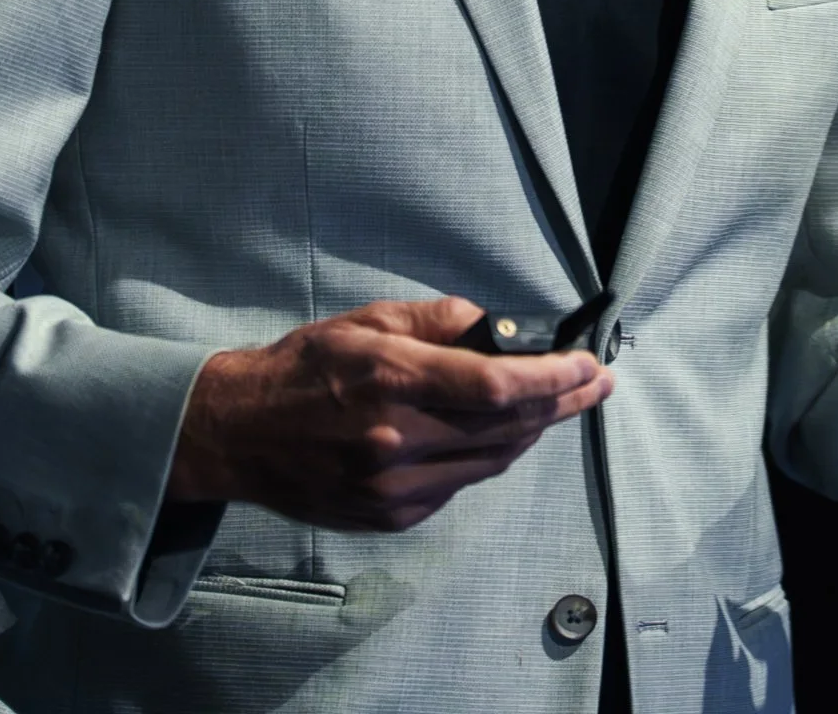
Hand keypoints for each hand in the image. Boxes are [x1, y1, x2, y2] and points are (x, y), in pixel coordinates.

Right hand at [166, 295, 613, 531]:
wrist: (241, 432)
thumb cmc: (306, 367)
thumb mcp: (367, 322)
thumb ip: (435, 321)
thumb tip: (493, 324)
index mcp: (395, 379)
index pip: (499, 386)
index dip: (555, 378)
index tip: (589, 365)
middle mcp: (399, 439)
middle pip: (508, 428)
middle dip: (562, 404)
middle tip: (595, 383)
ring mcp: (395, 487)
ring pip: (491, 462)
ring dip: (532, 433)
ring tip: (561, 406)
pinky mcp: (390, 516)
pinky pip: (458, 485)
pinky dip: (487, 457)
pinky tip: (500, 435)